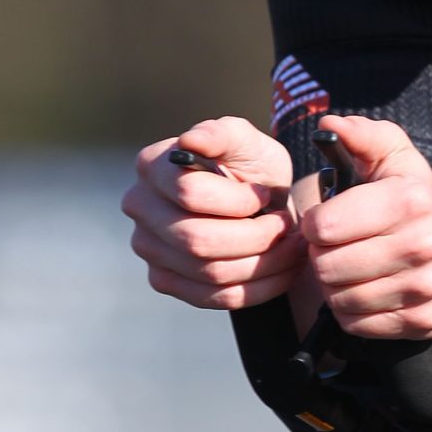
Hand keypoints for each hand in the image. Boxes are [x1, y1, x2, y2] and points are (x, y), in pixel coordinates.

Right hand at [122, 117, 301, 308]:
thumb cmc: (251, 167)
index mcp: (152, 166)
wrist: (261, 203)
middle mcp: (140, 207)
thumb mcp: (247, 141)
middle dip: (256, 238)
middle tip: (286, 227)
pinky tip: (282, 269)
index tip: (266, 195)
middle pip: (198, 240)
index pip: (190, 194)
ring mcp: (148, 248)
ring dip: (264, 264)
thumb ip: (223, 134)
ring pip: (211, 273)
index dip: (239, 201)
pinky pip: (215, 298)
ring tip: (292, 246)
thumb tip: (191, 141)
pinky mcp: (165, 281)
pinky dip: (259, 288)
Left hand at [300, 115, 431, 338]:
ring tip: (349, 269)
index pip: (324, 226)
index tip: (326, 222)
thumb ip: (363, 136)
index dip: (314, 224)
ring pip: (340, 299)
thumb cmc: (419, 200)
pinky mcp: (423, 321)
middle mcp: (425, 245)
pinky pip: (358, 324)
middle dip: (321, 257)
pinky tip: (365, 290)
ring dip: (335, 286)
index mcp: (412, 200)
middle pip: (328, 266)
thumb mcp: (396, 158)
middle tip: (335, 249)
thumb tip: (331, 124)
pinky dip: (352, 311)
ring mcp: (426, 288)